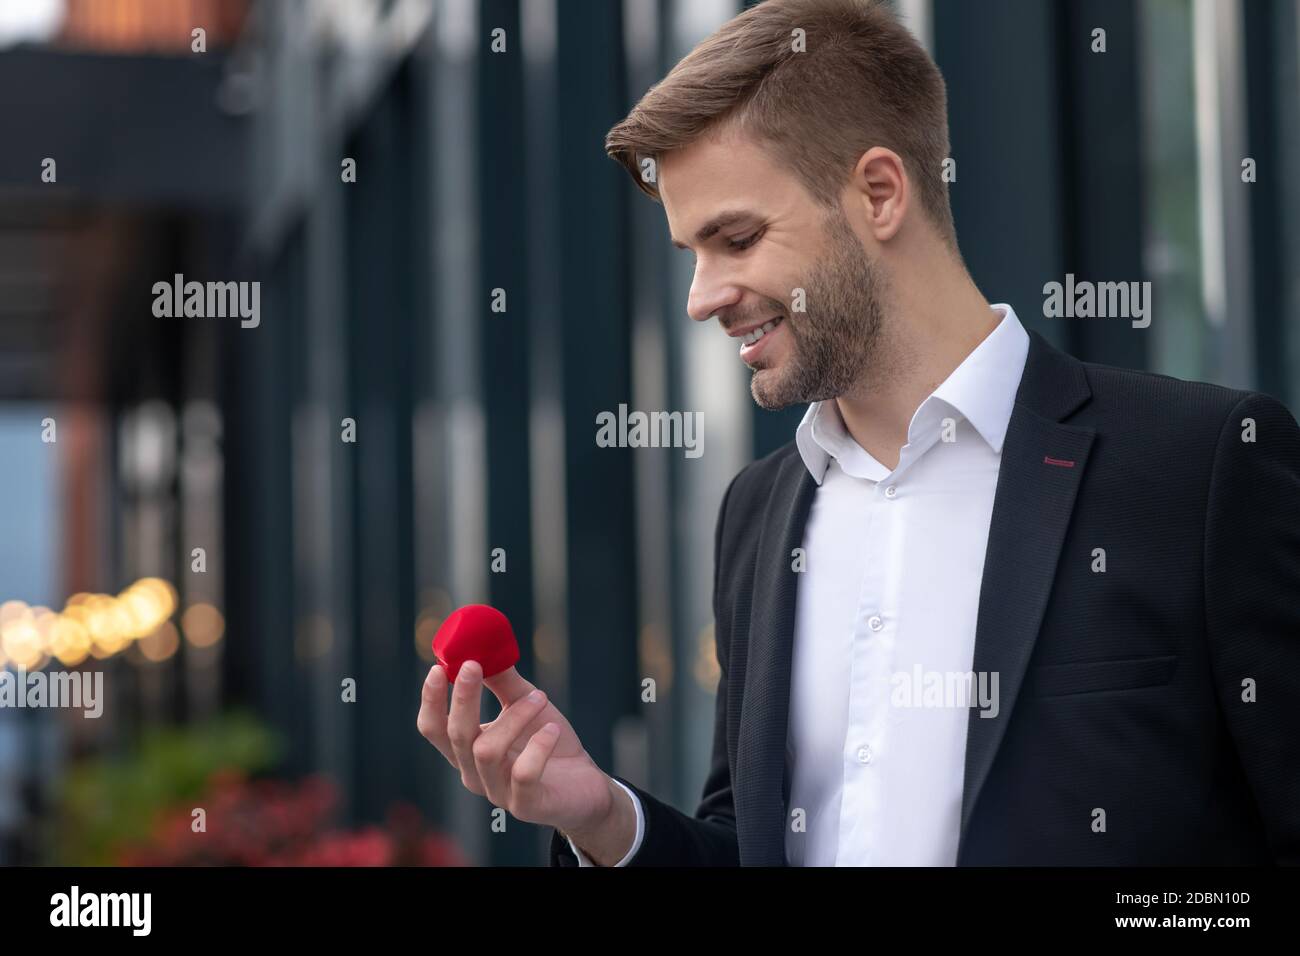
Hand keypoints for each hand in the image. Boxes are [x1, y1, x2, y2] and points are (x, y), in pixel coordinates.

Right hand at [416, 660, 615, 835]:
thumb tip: (483, 646)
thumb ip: (503, 681)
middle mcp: (475, 774)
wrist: (586, 785)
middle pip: (456, 736)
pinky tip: (552, 731)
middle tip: (474, 665)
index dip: (431, 699)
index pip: (433, 729)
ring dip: (515, 717)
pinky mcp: (526, 806)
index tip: (438, 667)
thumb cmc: (549, 742)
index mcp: (467, 751)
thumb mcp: (525, 705)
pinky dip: (538, 746)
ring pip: (488, 751)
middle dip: (462, 699)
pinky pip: (524, 773)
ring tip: (540, 697)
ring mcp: (498, 793)